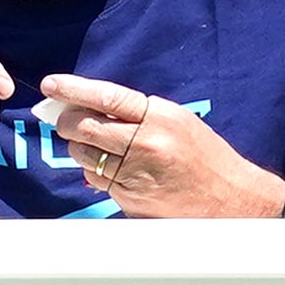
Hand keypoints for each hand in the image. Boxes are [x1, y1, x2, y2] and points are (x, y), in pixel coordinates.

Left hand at [41, 73, 284, 217]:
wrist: (233, 200)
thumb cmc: (206, 157)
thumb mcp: (178, 122)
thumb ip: (138, 114)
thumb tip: (91, 107)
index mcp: (160, 117)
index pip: (107, 98)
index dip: (74, 89)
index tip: (51, 84)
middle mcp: (146, 144)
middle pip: (84, 127)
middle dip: (67, 122)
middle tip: (65, 120)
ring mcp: (137, 175)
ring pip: (84, 157)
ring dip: (82, 150)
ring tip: (101, 149)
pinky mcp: (131, 200)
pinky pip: (98, 182)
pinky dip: (98, 174)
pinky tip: (118, 173)